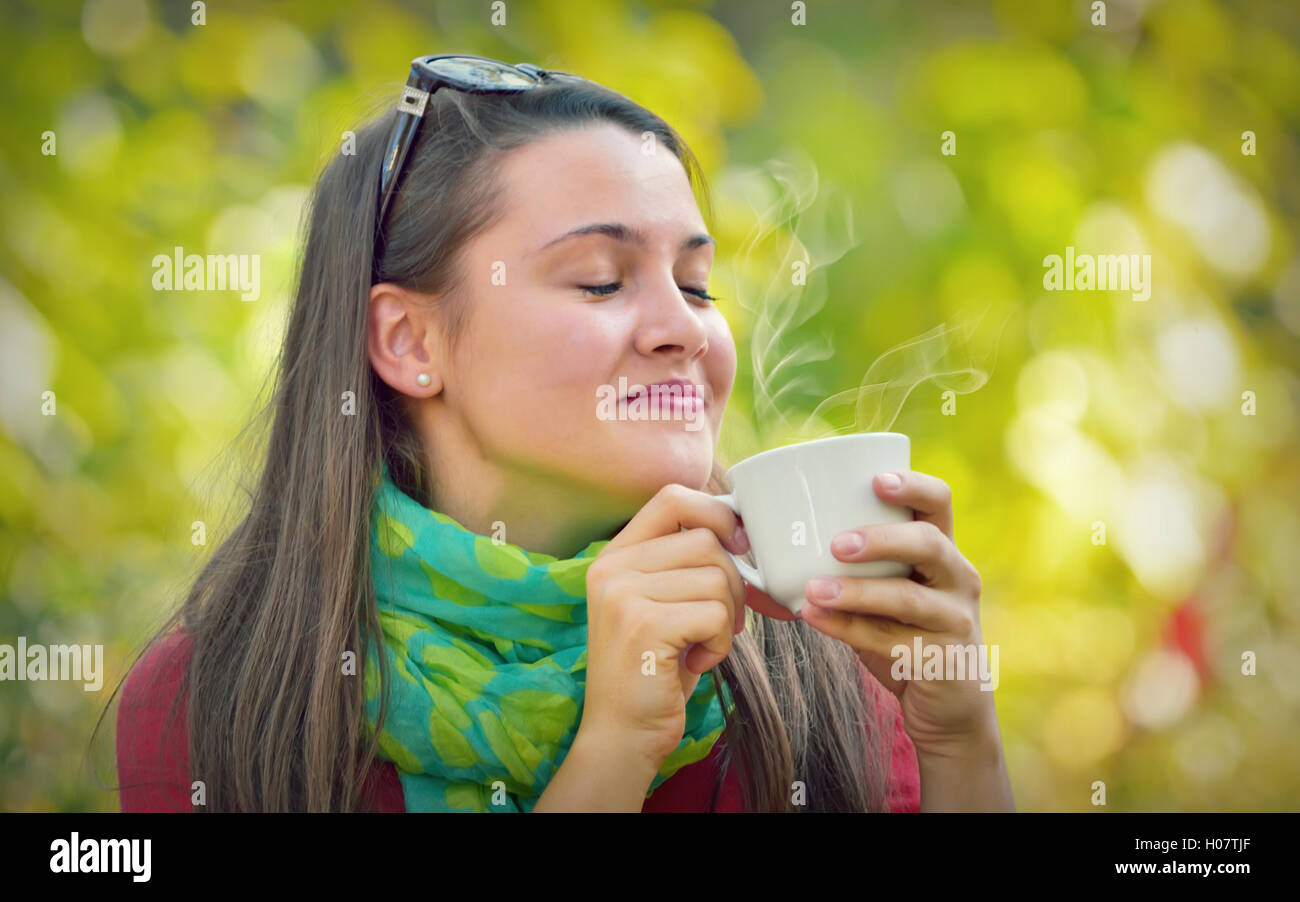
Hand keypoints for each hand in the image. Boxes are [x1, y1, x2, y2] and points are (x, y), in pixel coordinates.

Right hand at [581, 484, 748, 772]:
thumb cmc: (657, 668)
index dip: (716, 513)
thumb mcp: (664, 603)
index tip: (740, 546)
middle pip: (706, 541)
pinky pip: (715, 613)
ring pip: (717, 577)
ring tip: (703, 644)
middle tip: (723, 622)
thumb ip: (687, 563)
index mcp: (616, 555)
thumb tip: (750, 530)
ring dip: (727, 618)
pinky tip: (697, 661)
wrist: (623, 733)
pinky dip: (721, 642)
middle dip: (734, 583)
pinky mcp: (643, 625)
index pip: (672, 497)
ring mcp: (623, 594)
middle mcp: (612, 567)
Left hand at [796, 470, 996, 757]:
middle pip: (929, 543)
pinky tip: (814, 618)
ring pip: (908, 597)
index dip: (913, 485)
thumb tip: (767, 533)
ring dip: (857, 591)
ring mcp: (954, 619)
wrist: (947, 703)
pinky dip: (848, 628)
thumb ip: (848, 564)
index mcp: (942, 549)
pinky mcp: (943, 660)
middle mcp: (958, 577)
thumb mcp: (885, 589)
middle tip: (836, 545)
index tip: (874, 480)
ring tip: (813, 590)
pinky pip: (891, 640)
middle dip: (881, 540)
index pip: (939, 502)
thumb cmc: (901, 631)